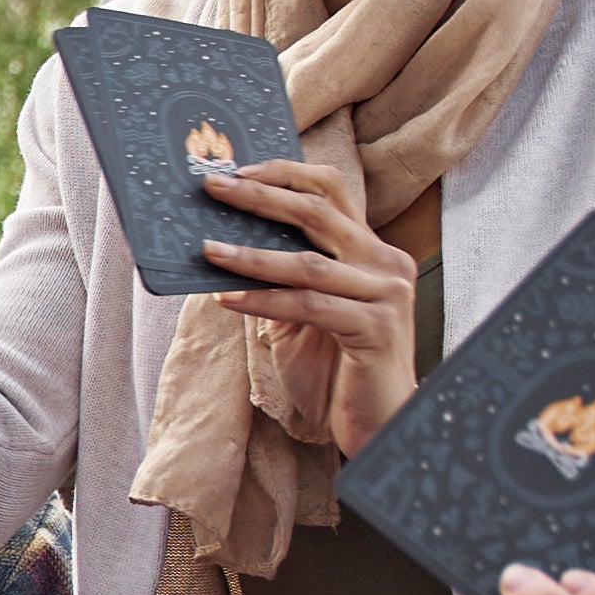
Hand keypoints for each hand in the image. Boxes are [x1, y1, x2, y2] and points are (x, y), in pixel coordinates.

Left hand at [192, 158, 419, 452]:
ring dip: (251, 256)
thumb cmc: (337, 369)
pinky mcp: (377, 328)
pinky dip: (263, 301)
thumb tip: (223, 243)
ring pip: (308, 263)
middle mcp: (386, 262)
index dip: (285, 174)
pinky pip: (309, 306)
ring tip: (207, 250)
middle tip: (213, 188)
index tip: (237, 171)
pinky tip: (227, 299)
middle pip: (318, 213)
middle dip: (260, 198)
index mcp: (372, 250)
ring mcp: (387, 293)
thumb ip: (282, 277)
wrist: (380, 422)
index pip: (332, 190)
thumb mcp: (304, 313)